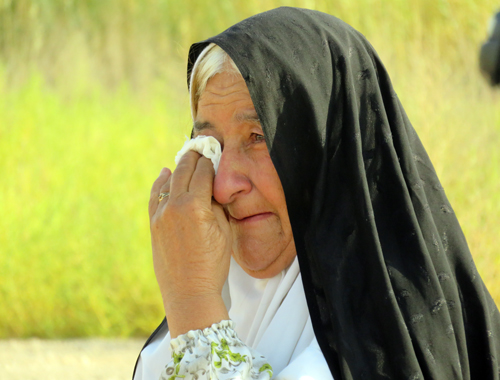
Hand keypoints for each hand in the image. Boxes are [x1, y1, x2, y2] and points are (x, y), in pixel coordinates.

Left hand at [149, 151, 231, 336]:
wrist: (188, 292)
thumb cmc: (212, 265)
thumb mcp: (224, 231)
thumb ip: (216, 205)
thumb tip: (212, 188)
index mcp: (196, 206)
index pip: (203, 173)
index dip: (210, 161)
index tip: (214, 153)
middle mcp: (175, 206)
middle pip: (184, 171)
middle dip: (193, 158)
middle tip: (200, 148)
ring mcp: (161, 215)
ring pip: (168, 181)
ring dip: (179, 168)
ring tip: (186, 159)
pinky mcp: (153, 224)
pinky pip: (155, 196)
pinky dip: (161, 183)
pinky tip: (165, 174)